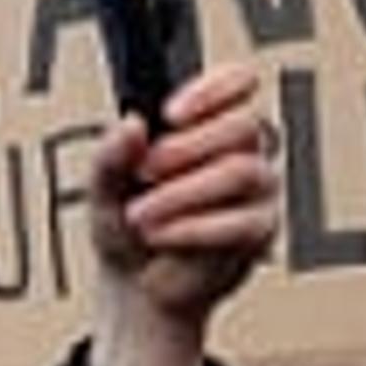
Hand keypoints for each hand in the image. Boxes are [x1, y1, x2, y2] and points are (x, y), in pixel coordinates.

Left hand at [87, 64, 280, 329]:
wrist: (135, 283)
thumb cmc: (128, 221)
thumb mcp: (104, 186)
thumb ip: (110, 155)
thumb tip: (131, 124)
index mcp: (209, 123)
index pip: (239, 83)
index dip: (214, 90)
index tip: (170, 113)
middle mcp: (244, 150)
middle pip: (243, 126)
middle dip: (186, 147)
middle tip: (144, 172)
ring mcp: (258, 191)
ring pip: (242, 171)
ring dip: (182, 193)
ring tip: (140, 215)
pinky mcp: (260, 231)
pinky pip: (242, 222)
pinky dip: (193, 228)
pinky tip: (161, 235)